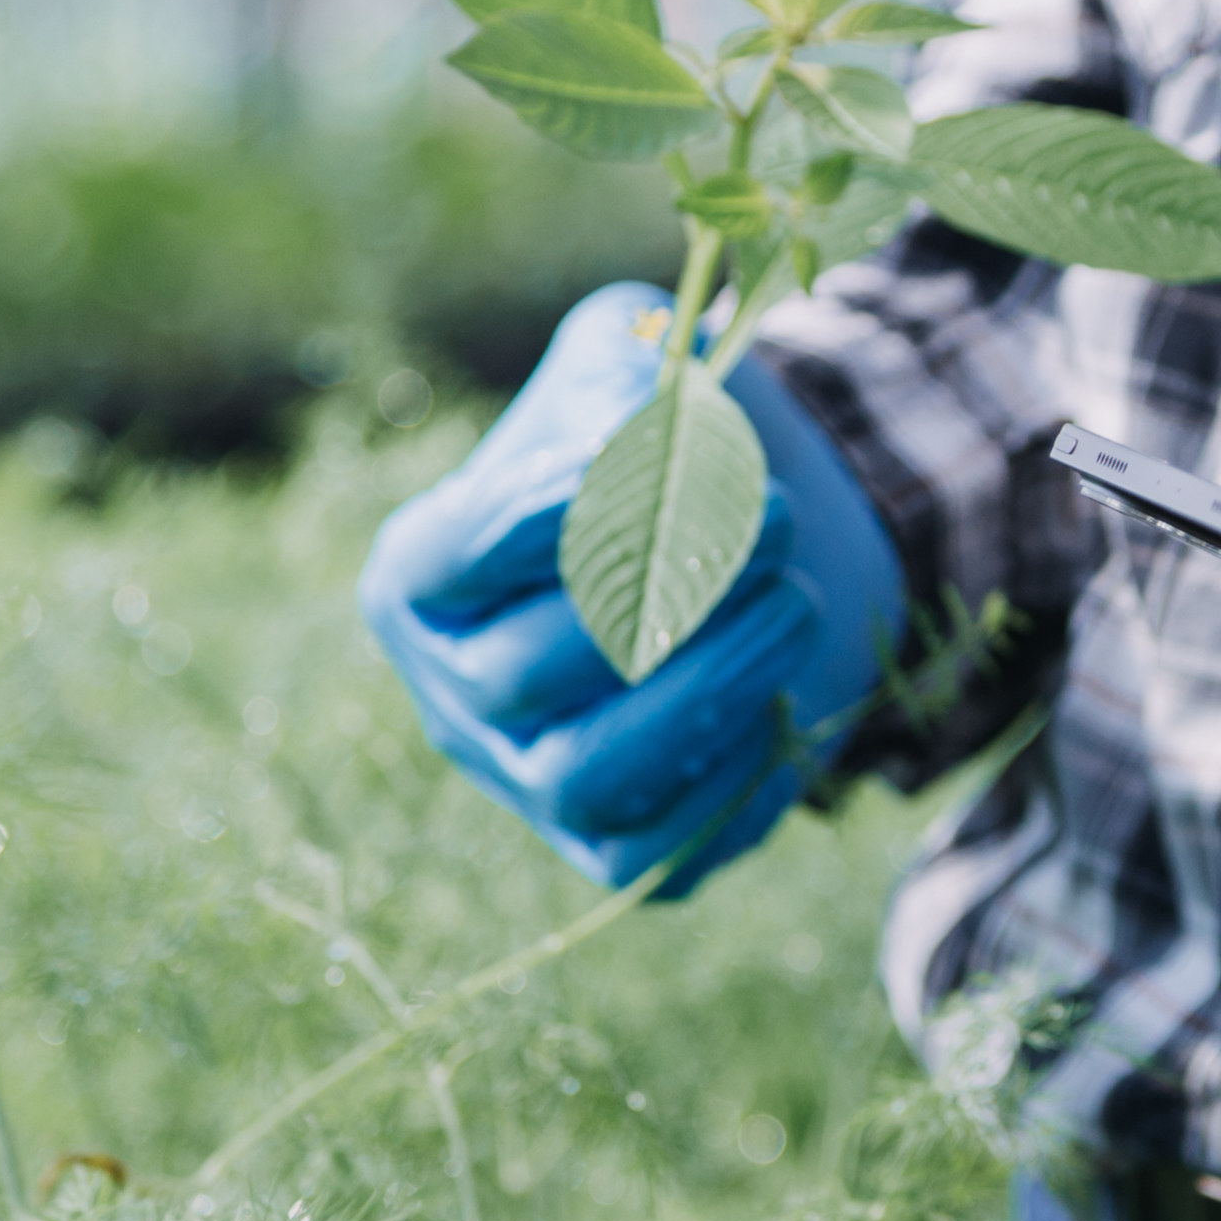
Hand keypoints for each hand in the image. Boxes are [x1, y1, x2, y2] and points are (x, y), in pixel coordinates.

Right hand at [361, 285, 908, 895]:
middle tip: (780, 521)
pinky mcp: (609, 848)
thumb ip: (618, 374)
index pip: (456, 555)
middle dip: (666, 592)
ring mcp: (523, 780)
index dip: (553, 509)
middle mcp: (453, 689)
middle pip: (525, 670)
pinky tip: (790, 703)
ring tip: (797, 605)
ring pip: (587, 777)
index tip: (658, 451)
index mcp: (423, 573)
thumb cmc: (658, 450)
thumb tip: (633, 433)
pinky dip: (735, 781)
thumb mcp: (629, 368)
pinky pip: (661, 853)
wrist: (737, 544)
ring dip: (706, 690)